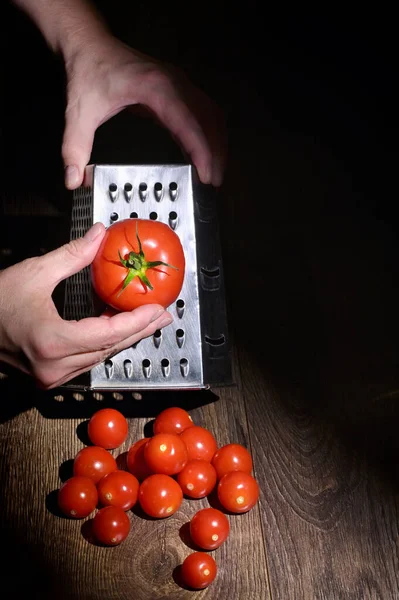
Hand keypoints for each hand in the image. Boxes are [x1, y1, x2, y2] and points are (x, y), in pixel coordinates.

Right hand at [0, 223, 172, 388]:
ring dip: (124, 338)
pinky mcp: (49, 376)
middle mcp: (54, 367)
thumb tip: (99, 235)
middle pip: (110, 348)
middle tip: (163, 316)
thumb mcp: (34, 273)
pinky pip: (87, 359)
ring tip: (147, 321)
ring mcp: (51, 376)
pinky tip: (117, 329)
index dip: (137, 321)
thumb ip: (72, 255)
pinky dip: (104, 344)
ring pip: (100, 357)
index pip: (108, 334)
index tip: (158, 309)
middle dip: (140, 331)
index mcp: (51, 342)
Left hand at [62, 35, 226, 189]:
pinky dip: (207, 135)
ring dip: (216, 143)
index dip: (201, 150)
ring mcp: (179, 86)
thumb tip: (74, 180)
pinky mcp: (178, 92)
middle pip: (208, 119)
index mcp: (155, 87)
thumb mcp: (79, 112)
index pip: (188, 122)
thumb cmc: (89, 72)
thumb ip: (75, 148)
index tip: (207, 174)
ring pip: (211, 115)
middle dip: (215, 152)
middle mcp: (174, 84)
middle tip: (214, 182)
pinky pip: (202, 114)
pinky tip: (202, 157)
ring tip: (214, 173)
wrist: (90, 46)